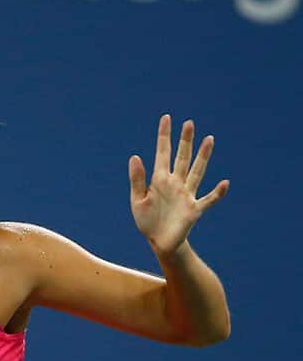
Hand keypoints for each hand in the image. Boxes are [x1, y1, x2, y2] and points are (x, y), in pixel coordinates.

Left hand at [129, 115, 229, 256]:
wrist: (159, 242)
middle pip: (182, 158)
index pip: (162, 153)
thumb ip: (137, 179)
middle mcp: (175, 184)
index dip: (164, 136)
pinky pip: (208, 199)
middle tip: (189, 123)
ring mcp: (186, 195)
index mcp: (159, 180)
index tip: (166, 118)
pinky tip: (224, 183)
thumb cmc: (147, 221)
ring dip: (203, 157)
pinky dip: (216, 193)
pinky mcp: (194, 210)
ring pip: (197, 172)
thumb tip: (135, 156)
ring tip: (209, 139)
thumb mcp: (137, 200)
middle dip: (185, 141)